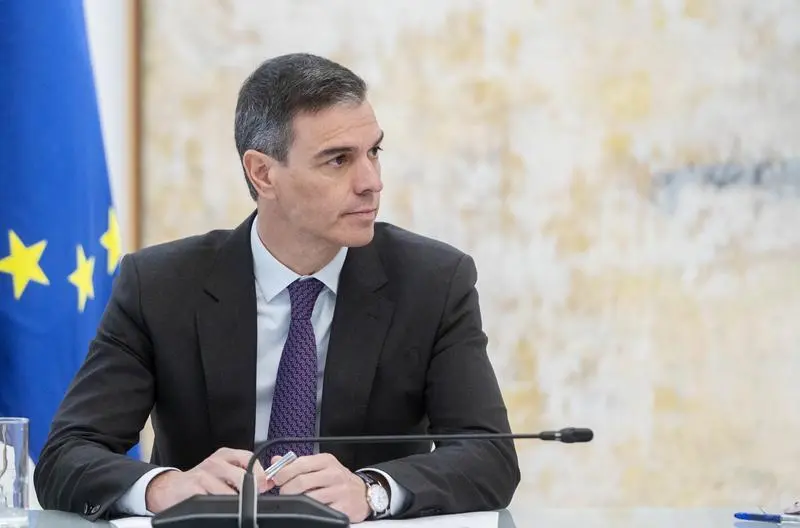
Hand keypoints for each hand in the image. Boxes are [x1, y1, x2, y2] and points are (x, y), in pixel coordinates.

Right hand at [145, 447, 270, 513]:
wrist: (171, 487)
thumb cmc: (201, 480)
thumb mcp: (224, 471)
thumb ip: (245, 474)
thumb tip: (269, 482)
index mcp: (225, 455)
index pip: (249, 458)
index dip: (260, 472)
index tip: (265, 484)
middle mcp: (215, 462)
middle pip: (240, 475)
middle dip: (250, 490)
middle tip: (253, 498)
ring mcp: (203, 474)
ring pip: (228, 491)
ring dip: (235, 500)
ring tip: (234, 503)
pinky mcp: (193, 488)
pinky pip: (212, 500)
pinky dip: (218, 505)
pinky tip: (216, 505)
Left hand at [270, 453, 370, 522]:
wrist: (363, 493)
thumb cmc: (338, 479)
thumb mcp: (321, 466)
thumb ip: (298, 463)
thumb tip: (276, 461)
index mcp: (326, 461)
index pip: (299, 464)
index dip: (283, 473)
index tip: (278, 479)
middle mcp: (334, 474)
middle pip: (301, 482)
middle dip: (286, 490)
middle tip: (284, 493)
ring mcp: (339, 491)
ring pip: (308, 497)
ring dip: (297, 501)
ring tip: (296, 501)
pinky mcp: (342, 507)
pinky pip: (319, 510)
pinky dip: (310, 511)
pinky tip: (310, 508)